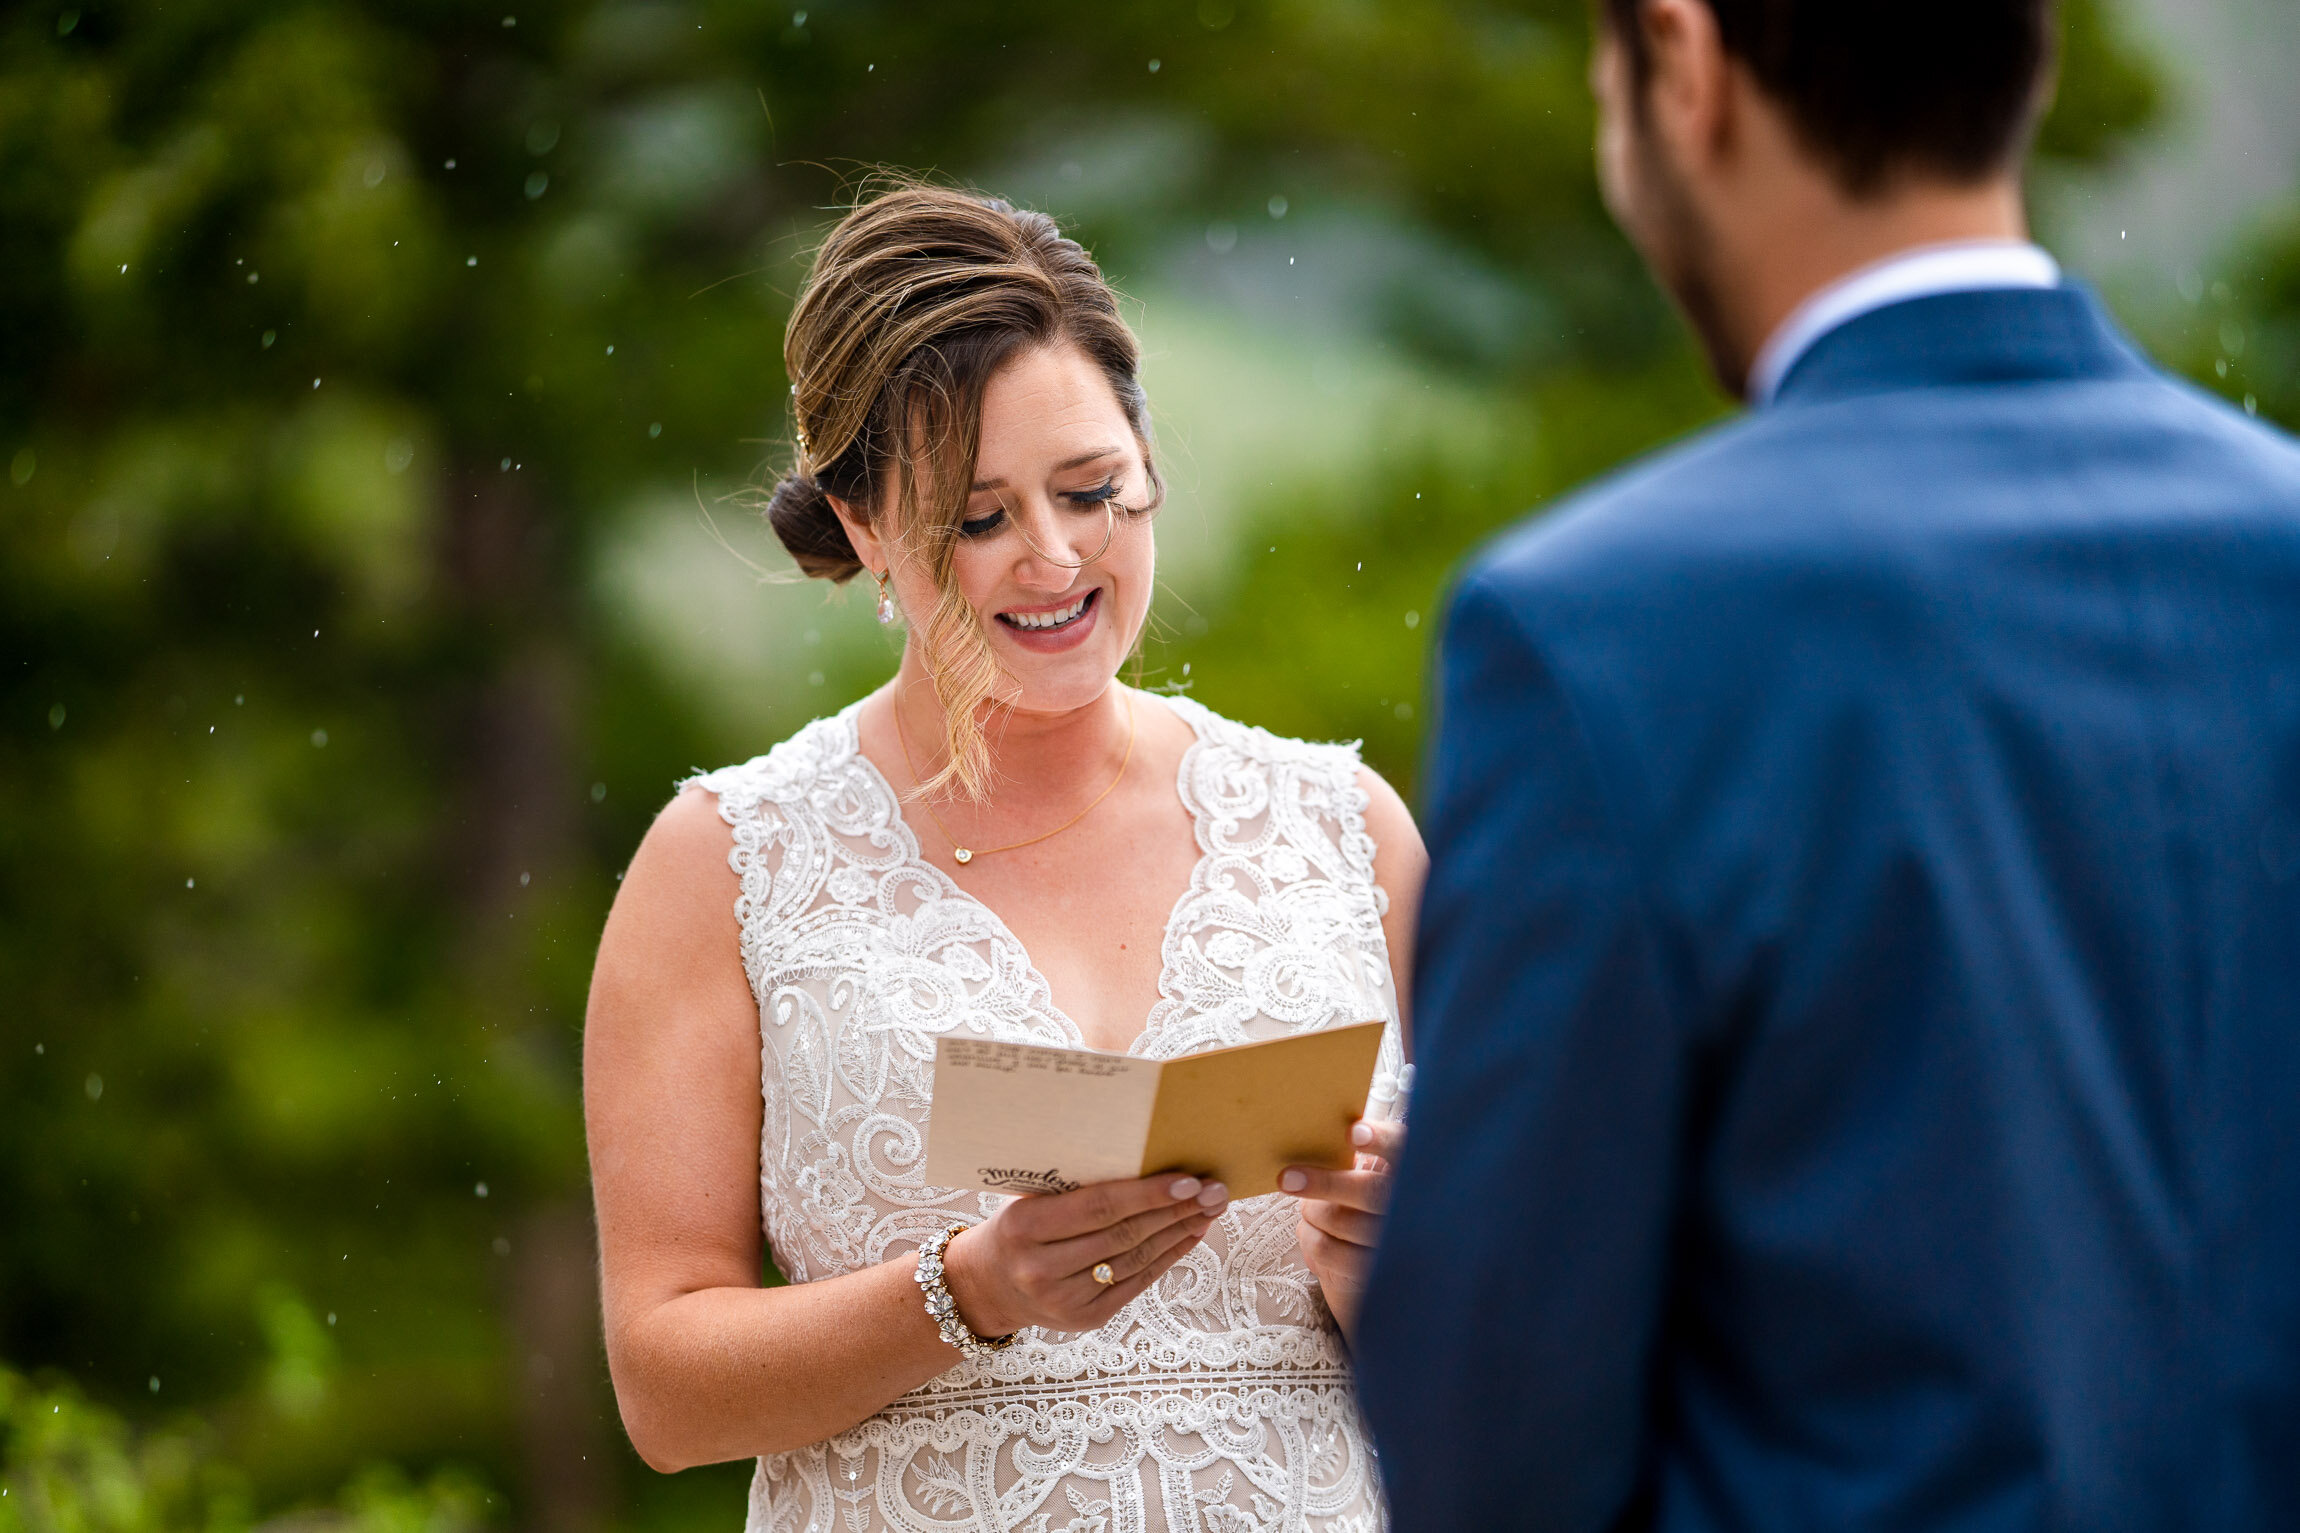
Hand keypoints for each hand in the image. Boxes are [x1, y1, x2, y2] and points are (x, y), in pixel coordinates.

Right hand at [940, 1173, 1228, 1337]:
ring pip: (1137, 1259)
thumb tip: (1146, 1155)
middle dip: (1176, 1210)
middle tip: (1215, 1189)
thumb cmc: (1019, 1225)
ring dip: (1180, 1232)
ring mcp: (1064, 1299)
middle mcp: (1041, 1268)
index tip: (1188, 1179)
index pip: (1099, 1207)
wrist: (987, 1285)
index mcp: (1025, 1226)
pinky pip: (1137, 1284)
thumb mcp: (1031, 1197)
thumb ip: (1078, 1182)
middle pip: (1125, 1234)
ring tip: (1210, 1208)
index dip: (1147, 1193)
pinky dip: (1168, 1257)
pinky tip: (1190, 1234)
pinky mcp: (1085, 1319)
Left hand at [1281, 1117, 1402, 1339]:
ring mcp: (1395, 1247)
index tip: (1353, 1133)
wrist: (1377, 1276)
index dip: (1381, 1140)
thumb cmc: (1365, 1214)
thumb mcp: (1369, 1182)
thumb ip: (1354, 1161)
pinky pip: (1325, 1249)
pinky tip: (1314, 1234)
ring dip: (1312, 1212)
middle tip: (1287, 1178)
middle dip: (1324, 1182)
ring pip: (1339, 1219)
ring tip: (1310, 1210)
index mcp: (1409, 1174)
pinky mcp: (1372, 1275)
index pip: (1405, 1150)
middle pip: (1370, 1191)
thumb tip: (1314, 1137)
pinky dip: (1309, 1237)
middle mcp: (1412, 1210)